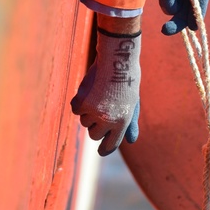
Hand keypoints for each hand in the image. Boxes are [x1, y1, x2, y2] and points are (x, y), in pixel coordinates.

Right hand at [71, 24, 141, 154]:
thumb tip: (131, 141)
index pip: (111, 145)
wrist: (117, 57)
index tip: (101, 151)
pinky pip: (76, 110)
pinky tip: (90, 91)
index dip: (105, 149)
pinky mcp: (82, 102)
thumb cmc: (127, 78)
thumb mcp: (133, 102)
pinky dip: (80, 102)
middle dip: (96, 126)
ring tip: (99, 95)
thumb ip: (130, 123)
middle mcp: (108, 120)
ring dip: (88, 112)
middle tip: (101, 110)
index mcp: (123, 121)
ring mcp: (94, 112)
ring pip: (84, 121)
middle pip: (94, 135)